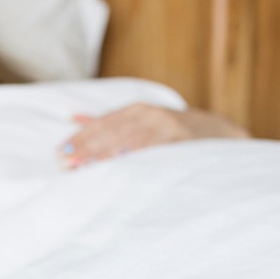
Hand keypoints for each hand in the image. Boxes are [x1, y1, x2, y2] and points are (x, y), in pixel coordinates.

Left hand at [58, 103, 248, 168]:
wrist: (218, 132)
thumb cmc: (171, 131)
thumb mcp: (140, 121)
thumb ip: (106, 121)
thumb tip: (72, 117)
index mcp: (136, 110)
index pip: (102, 124)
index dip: (80, 139)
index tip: (61, 154)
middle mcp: (149, 114)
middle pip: (112, 132)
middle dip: (88, 149)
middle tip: (67, 164)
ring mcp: (167, 126)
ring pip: (131, 141)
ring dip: (108, 155)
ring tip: (87, 168)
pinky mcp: (183, 141)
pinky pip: (158, 150)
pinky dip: (140, 157)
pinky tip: (124, 165)